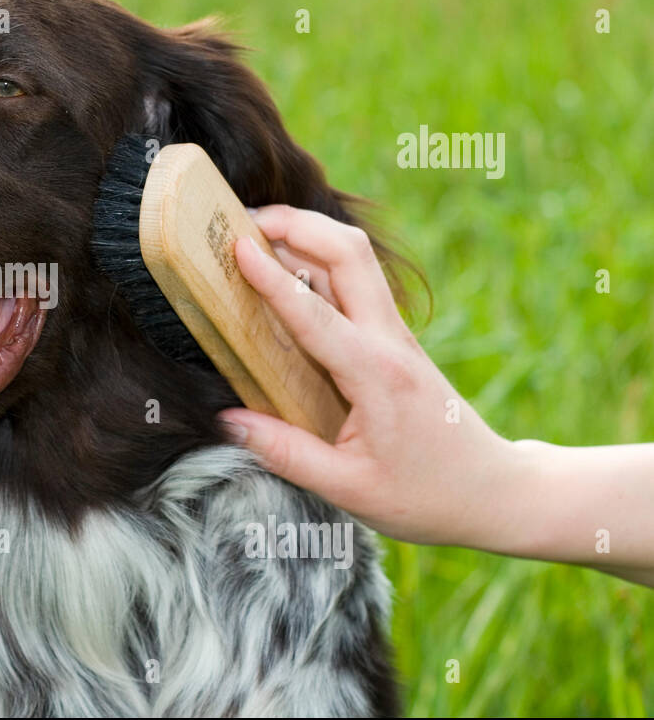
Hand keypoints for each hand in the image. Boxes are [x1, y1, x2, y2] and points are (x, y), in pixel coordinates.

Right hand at [219, 205, 520, 548]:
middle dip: (298, 224)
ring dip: (310, 234)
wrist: (493, 491)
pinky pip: (356, 282)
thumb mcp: (348, 489)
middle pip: (348, 252)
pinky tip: (288, 271)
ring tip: (258, 235)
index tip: (235, 247)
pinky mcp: (393, 339)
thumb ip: (284, 453)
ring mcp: (395, 335)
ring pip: (356, 257)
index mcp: (376, 376)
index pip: (314, 313)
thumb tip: (226, 421)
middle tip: (245, 222)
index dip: (270, 278)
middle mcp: (389, 342)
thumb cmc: (425, 496)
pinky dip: (320, 261)